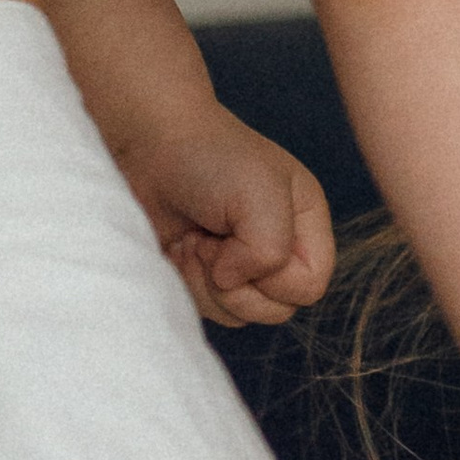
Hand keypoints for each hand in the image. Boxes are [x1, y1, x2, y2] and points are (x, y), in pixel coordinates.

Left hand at [116, 101, 335, 325]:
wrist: (148, 144)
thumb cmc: (209, 158)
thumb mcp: (260, 193)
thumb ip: (269, 250)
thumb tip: (233, 280)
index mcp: (304, 225)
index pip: (310, 287)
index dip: (275, 277)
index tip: (242, 237)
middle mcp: (278, 248)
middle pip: (276, 311)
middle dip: (235, 284)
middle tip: (211, 241)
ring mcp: (239, 265)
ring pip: (239, 315)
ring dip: (207, 284)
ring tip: (193, 241)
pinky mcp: (203, 276)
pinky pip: (206, 310)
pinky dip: (187, 284)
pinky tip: (179, 248)